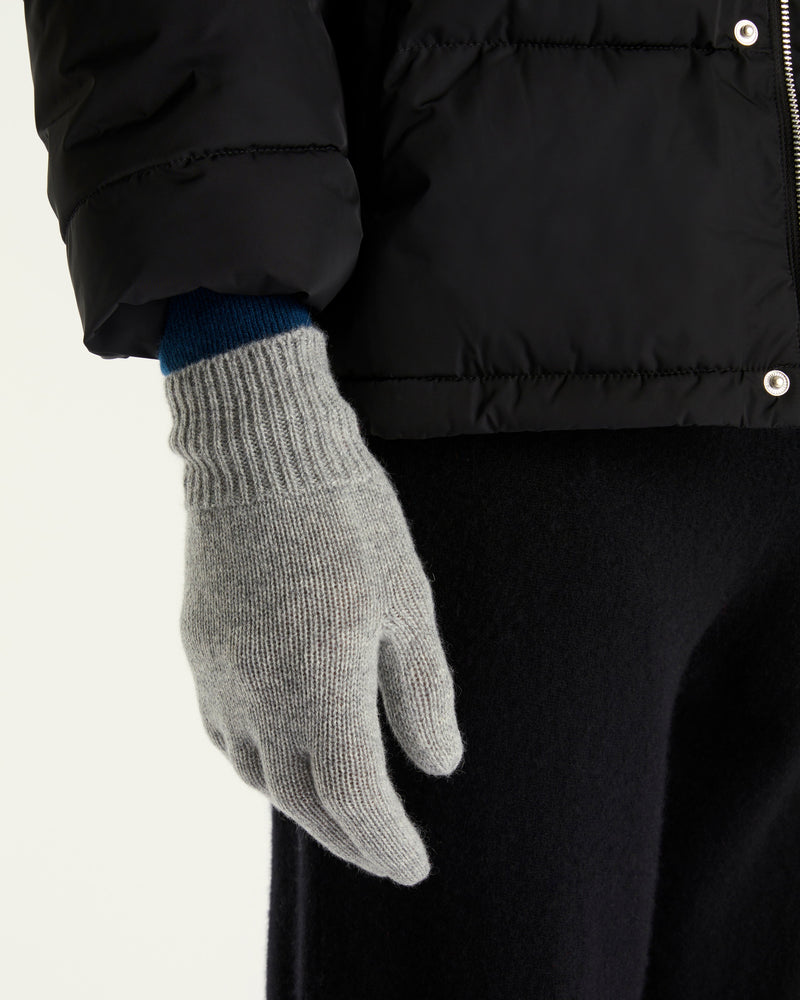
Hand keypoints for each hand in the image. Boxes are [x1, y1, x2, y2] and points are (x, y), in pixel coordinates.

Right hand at [164, 325, 464, 884]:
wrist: (259, 448)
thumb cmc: (347, 514)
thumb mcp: (406, 599)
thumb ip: (422, 690)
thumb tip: (440, 765)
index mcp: (319, 687)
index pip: (356, 799)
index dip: (387, 841)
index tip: (415, 866)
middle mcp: (260, 695)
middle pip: (303, 800)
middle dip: (348, 839)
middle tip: (384, 856)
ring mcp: (221, 673)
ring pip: (259, 772)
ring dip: (303, 806)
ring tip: (339, 814)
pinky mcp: (201, 646)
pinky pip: (225, 731)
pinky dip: (261, 762)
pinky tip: (281, 753)